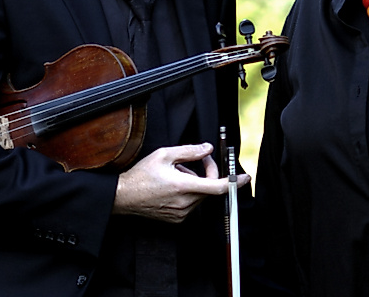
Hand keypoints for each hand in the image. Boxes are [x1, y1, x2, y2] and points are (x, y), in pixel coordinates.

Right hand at [113, 143, 250, 223]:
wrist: (123, 197)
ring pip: (201, 194)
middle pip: (210, 187)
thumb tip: (208, 149)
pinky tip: (174, 186)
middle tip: (198, 159)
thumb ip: (189, 151)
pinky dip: (189, 192)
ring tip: (177, 174)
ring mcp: (181, 213)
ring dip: (196, 182)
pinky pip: (192, 203)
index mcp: (183, 187)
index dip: (234, 182)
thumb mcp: (164, 155)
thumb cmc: (140, 176)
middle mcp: (185, 203)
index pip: (218, 187)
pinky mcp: (177, 219)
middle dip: (208, 172)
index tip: (245, 178)